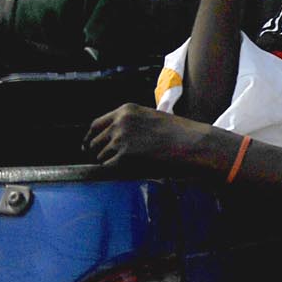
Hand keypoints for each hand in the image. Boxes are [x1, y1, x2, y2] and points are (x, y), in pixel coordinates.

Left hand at [85, 103, 224, 171]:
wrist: (193, 143)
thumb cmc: (179, 133)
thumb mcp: (152, 118)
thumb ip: (131, 124)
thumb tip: (113, 139)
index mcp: (125, 111)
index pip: (95, 125)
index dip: (91, 138)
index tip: (89, 146)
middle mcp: (119, 123)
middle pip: (94, 142)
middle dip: (98, 152)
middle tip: (109, 161)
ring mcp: (120, 139)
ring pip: (101, 156)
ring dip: (111, 162)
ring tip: (131, 163)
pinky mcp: (123, 156)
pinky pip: (109, 167)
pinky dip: (117, 171)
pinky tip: (133, 168)